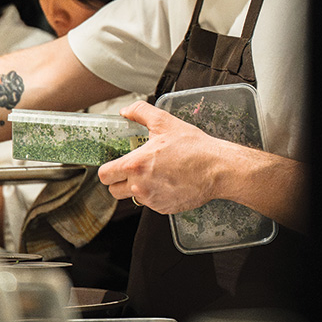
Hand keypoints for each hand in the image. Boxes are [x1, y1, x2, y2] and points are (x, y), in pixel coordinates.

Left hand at [98, 100, 226, 214]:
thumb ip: (140, 112)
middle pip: (113, 190)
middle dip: (119, 180)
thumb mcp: (165, 122)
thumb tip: (126, 112)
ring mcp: (152, 200)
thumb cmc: (193, 147)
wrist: (217, 169)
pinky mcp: (164, 209)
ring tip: (154, 174)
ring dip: (137, 188)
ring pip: (132, 198)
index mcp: (136, 164)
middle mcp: (139, 186)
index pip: (104, 174)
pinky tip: (168, 182)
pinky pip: (151, 204)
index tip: (115, 164)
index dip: (108, 168)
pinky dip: (155, 195)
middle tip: (133, 169)